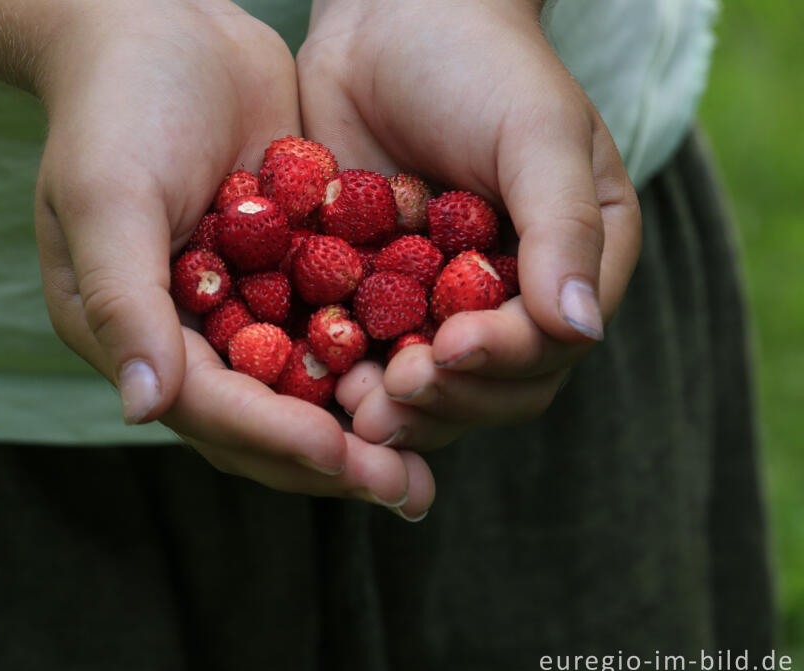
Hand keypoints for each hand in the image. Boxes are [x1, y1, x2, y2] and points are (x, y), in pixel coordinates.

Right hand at [33, 1, 433, 515]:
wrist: (160, 21)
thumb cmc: (116, 103)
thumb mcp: (106, 195)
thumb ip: (123, 301)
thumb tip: (141, 410)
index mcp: (128, 331)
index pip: (209, 406)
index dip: (277, 437)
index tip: (347, 457)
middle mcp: (182, 333)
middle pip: (263, 417)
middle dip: (334, 457)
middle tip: (407, 491)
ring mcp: (236, 303)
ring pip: (306, 386)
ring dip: (365, 422)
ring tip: (429, 461)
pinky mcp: (283, 268)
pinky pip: (332, 327)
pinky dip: (375, 354)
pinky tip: (434, 373)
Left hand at [298, 0, 641, 449]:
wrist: (390, 20)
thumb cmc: (478, 63)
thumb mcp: (536, 133)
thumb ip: (563, 228)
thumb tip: (581, 331)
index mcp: (574, 262)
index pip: (549, 346)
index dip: (502, 362)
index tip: (449, 348)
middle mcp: (513, 294)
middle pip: (491, 386)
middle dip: (445, 399)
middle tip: (388, 396)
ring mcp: (443, 300)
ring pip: (430, 384)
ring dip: (395, 405)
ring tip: (351, 406)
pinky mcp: (380, 294)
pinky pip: (368, 350)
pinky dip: (346, 371)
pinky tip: (315, 377)